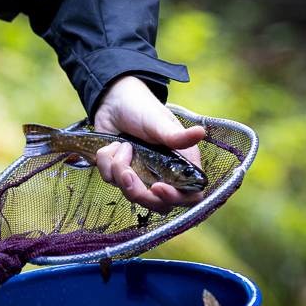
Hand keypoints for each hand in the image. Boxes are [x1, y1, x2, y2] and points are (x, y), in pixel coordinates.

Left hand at [92, 76, 204, 213]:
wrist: (113, 101)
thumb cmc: (142, 109)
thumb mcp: (159, 122)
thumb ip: (176, 135)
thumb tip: (200, 133)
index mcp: (180, 166)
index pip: (187, 197)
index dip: (174, 199)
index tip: (158, 187)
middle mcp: (162, 175)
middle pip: (156, 204)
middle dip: (138, 191)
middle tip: (127, 171)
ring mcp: (139, 176)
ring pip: (129, 193)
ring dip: (119, 169)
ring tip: (121, 146)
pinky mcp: (119, 173)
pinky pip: (109, 180)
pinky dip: (106, 163)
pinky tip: (111, 146)